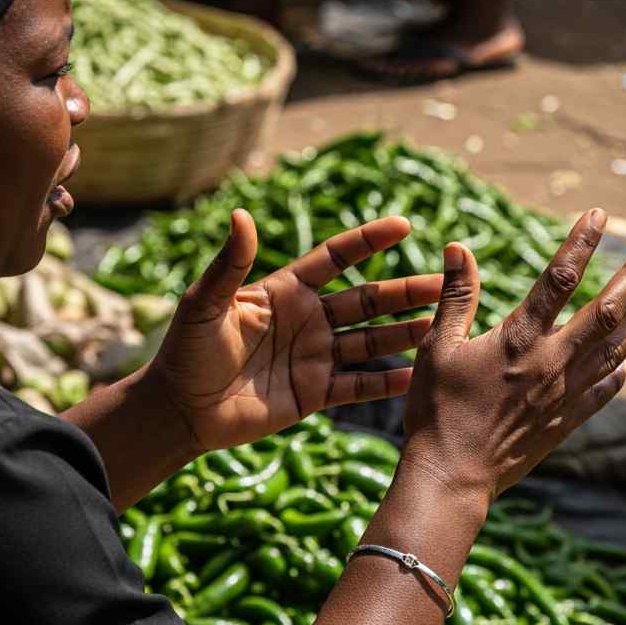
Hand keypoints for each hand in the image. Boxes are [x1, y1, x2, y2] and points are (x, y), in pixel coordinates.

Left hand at [149, 210, 440, 450]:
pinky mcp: (315, 393)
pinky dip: (388, 382)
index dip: (368, 242)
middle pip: (367, 301)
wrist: (181, 409)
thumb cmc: (187, 351)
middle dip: (405, 292)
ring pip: (371, 341)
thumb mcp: (205, 304)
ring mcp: (315, 357)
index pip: (336, 259)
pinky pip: (359, 386)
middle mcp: (308, 321)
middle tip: (444, 283)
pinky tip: (417, 374)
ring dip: (406, 333)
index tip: (404, 226)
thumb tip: (242, 215)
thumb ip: (229, 264)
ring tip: (442, 323)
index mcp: (286, 291)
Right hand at [402, 208, 625, 498]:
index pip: (559, 278)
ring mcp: (563, 395)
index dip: (581, 243)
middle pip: (605, 312)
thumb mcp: (438, 348)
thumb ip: (456, 297)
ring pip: (615, 352)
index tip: (599, 216)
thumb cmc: (437, 410)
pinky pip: (603, 392)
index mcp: (519, 339)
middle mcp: (551, 363)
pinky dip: (619, 373)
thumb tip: (460, 247)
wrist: (453, 475)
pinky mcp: (564, 423)